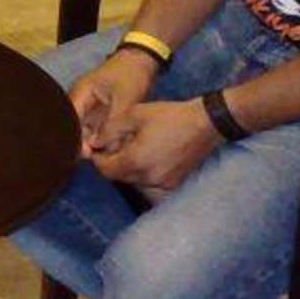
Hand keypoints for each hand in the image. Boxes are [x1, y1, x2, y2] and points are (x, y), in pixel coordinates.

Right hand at [69, 50, 158, 158]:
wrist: (142, 60)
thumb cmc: (131, 75)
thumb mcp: (124, 98)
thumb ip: (112, 123)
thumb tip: (98, 146)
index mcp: (81, 93)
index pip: (68, 119)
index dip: (74, 137)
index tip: (84, 153)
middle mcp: (81, 102)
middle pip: (74, 128)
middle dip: (83, 143)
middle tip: (94, 157)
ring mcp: (89, 108)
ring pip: (85, 132)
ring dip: (94, 143)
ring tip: (105, 154)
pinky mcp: (99, 114)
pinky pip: (96, 131)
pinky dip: (103, 139)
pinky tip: (111, 148)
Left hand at [92, 99, 220, 192]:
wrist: (206, 123)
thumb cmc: (171, 116)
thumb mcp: (135, 114)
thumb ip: (110, 130)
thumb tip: (94, 143)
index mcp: (135, 161)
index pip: (106, 170)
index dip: (98, 159)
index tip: (99, 148)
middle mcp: (148, 178)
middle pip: (119, 177)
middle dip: (113, 164)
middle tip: (115, 146)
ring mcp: (162, 184)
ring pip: (134, 182)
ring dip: (129, 169)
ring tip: (134, 149)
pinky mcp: (174, 184)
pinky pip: (151, 184)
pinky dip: (145, 174)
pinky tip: (150, 158)